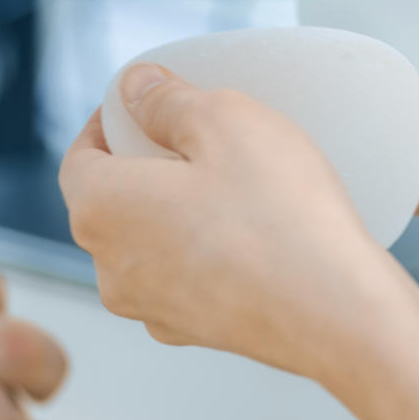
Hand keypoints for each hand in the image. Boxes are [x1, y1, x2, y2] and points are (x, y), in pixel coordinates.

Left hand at [60, 64, 418, 419]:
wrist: (338, 313)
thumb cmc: (279, 215)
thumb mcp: (224, 120)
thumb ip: (166, 98)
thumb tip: (134, 87)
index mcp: (101, 210)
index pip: (80, 157)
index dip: (107, 124)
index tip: (143, 104)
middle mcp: (111, 269)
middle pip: (112, 200)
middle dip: (144, 163)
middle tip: (196, 135)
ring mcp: (152, 309)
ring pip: (148, 241)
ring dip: (176, 208)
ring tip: (232, 182)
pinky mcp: (196, 332)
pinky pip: (186, 275)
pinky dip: (205, 248)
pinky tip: (252, 231)